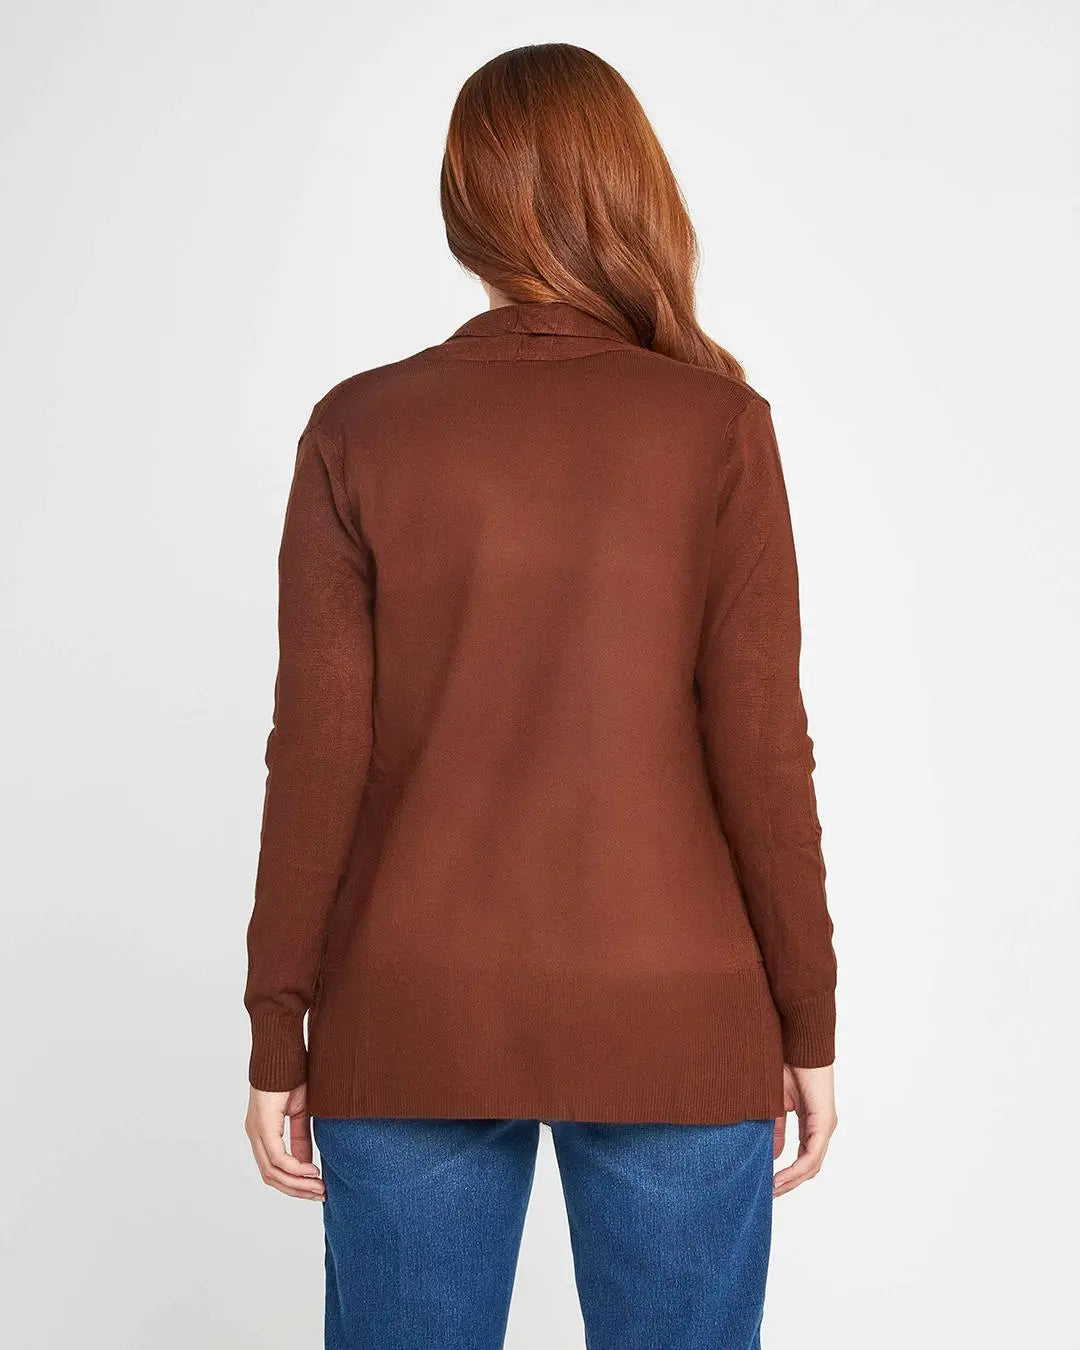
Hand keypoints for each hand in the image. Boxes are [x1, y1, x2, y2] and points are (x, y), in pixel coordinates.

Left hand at [244, 1082, 325, 1200]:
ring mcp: (256, 1131)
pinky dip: (295, 1168)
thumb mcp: (301, 1113)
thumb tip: (307, 1165)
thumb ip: (301, 1138)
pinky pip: (277, 1157)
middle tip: (319, 1194)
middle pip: (271, 1176)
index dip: (294, 1184)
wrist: (283, 1051)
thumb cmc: (293, 1075)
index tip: (316, 1190)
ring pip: (273, 1171)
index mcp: (262, 1132)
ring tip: (318, 1187)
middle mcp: (255, 1135)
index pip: (273, 1169)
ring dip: (297, 1183)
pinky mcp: (263, 1125)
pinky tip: (311, 1171)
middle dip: (296, 1189)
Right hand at [772, 1063, 836, 1196]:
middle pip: (810, 1167)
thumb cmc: (786, 1065)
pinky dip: (797, 1168)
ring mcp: (825, 1126)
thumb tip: (773, 1155)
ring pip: (812, 1164)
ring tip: (773, 1189)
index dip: (788, 1174)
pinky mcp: (824, 1121)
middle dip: (789, 1183)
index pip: (804, 1157)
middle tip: (770, 1194)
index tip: (768, 1184)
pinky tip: (782, 1176)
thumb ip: (776, 1129)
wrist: (798, 1043)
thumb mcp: (775, 1105)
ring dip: (793, 1180)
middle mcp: (822, 1128)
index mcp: (812, 1123)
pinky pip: (813, 1154)